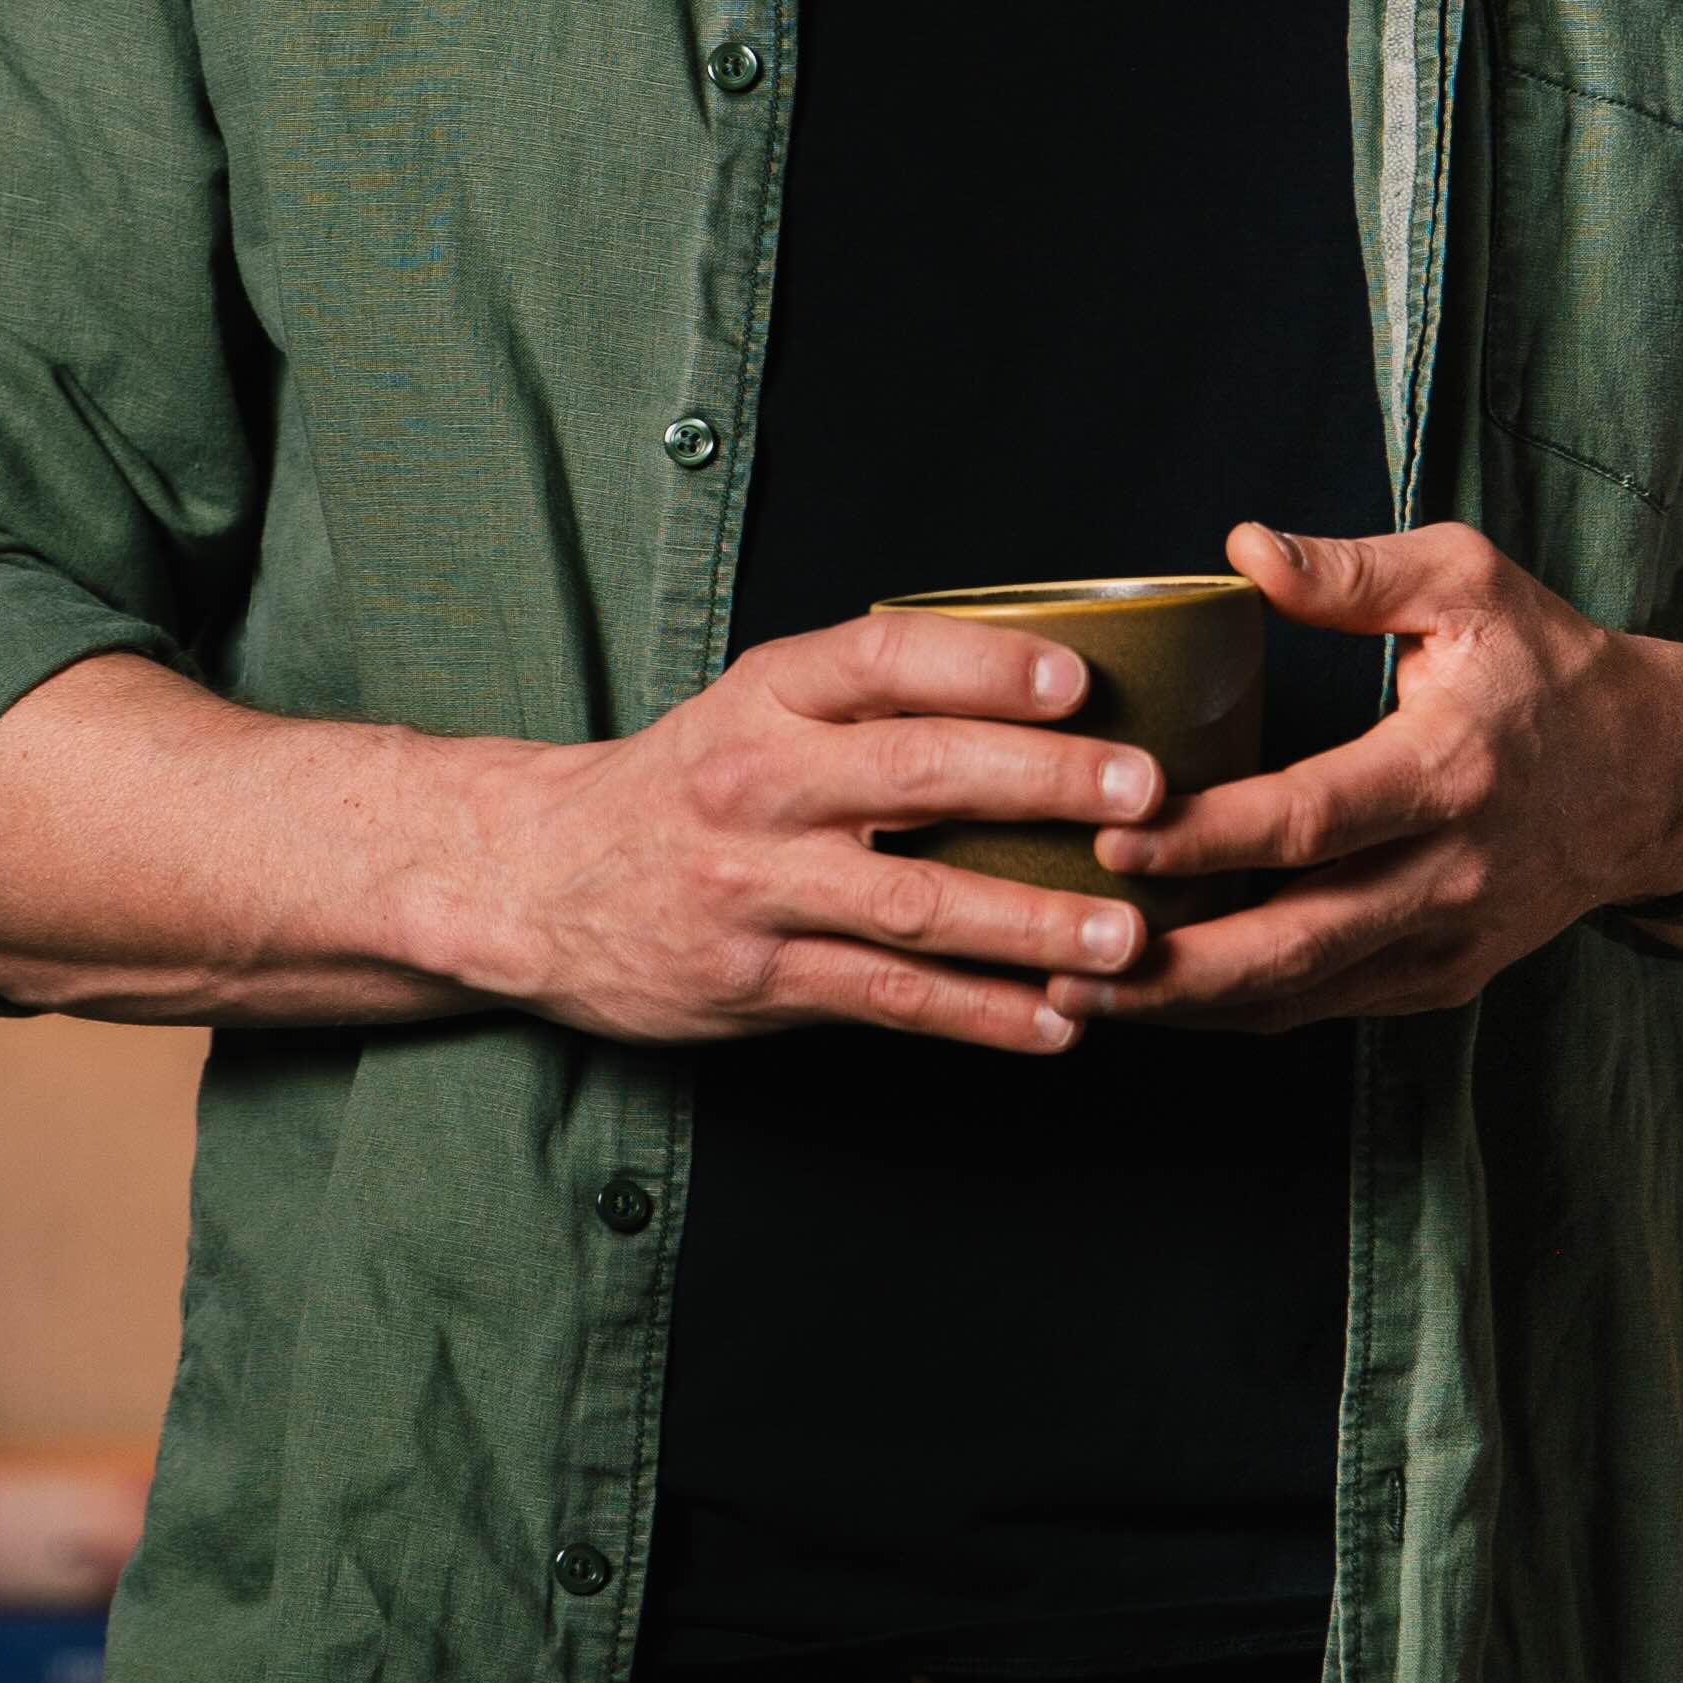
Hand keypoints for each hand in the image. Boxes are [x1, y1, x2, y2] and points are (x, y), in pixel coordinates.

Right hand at [456, 611, 1169, 1054]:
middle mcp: (761, 784)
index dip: (986, 665)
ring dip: (1032, 925)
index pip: (883, 659)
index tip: (1079, 680)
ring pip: (915, 906)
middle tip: (1146, 796)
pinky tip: (1057, 1024)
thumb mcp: (755, 707)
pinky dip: (981, 1016)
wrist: (535, 880)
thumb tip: (1048, 687)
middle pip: (918, 775)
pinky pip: (889, 1001)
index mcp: (768, 697)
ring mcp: (758, 888)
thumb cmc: (684, 784)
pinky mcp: (760, 980)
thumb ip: (871, 701)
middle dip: (1044, 784)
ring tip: (1126, 938)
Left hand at [1066, 521, 1682, 1031]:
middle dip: (1173, 962)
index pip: (1312, 820)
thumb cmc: (1550, 665)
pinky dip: (1239, 1009)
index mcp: (1450, 769)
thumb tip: (1243, 549)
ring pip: (1301, 997)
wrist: (1656, 779)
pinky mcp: (1444, 978)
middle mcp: (1451, 871)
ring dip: (1187, 1004)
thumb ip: (1354, 570)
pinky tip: (1158, 994)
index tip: (1115, 835)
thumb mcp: (1470, 581)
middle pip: (1295, 942)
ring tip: (1078, 991)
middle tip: (1063, 955)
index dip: (1208, 839)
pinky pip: (1326, 1008)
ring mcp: (1449, 939)